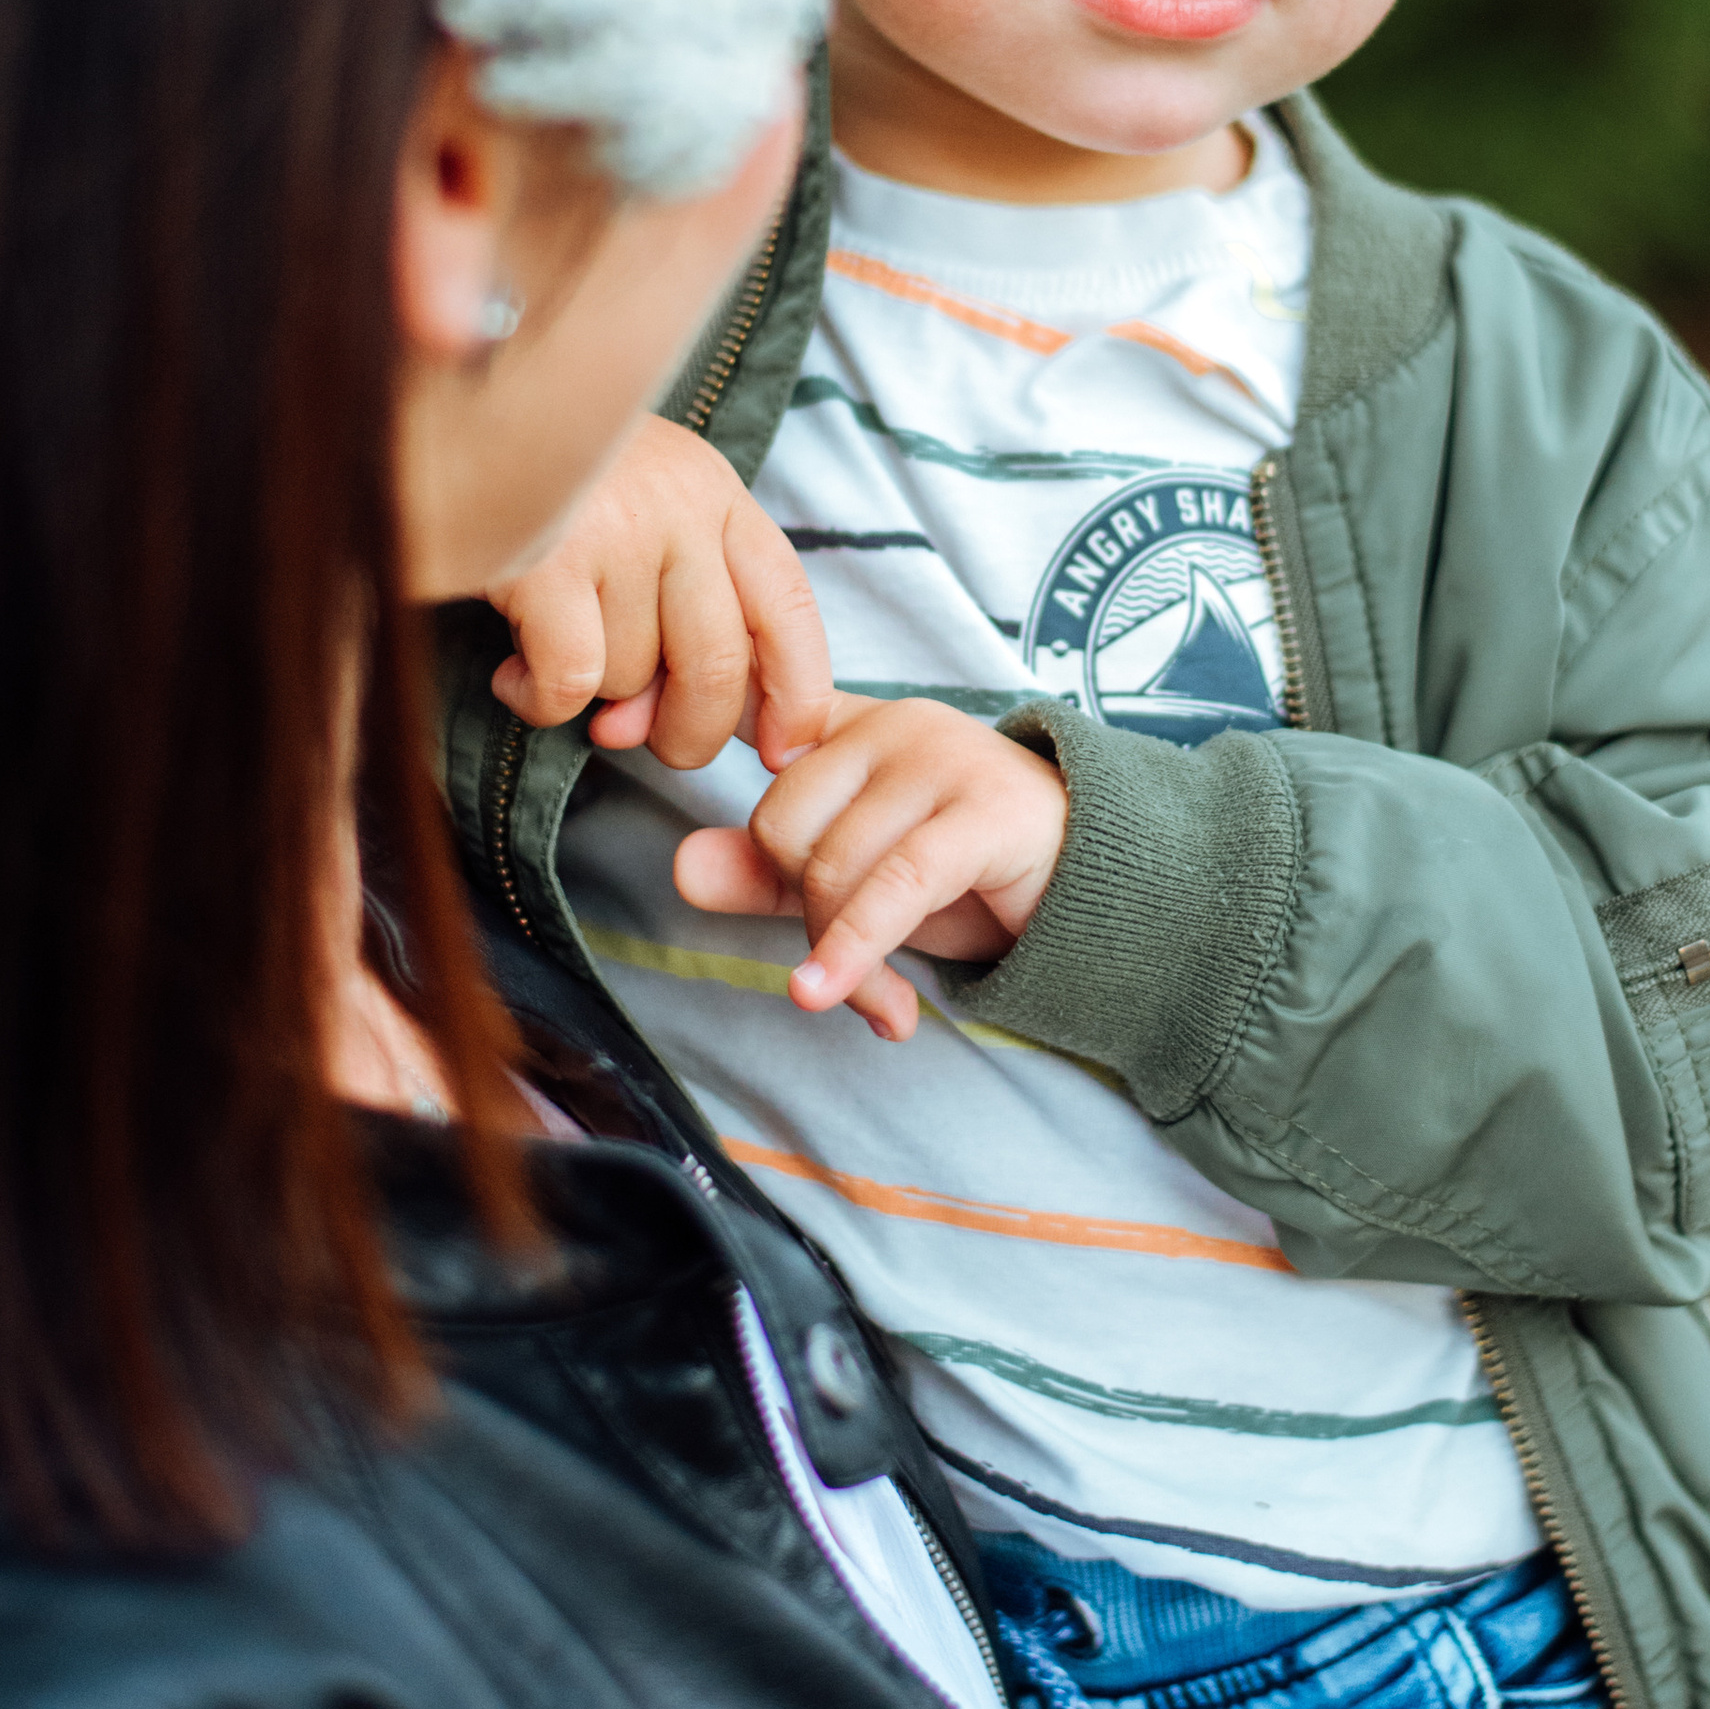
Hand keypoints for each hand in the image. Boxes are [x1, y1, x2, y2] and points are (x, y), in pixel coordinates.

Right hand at [485, 416, 832, 772]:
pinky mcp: (547, 561)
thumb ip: (676, 614)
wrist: (439, 410)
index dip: (798, 692)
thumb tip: (665, 732)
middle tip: (642, 741)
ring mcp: (617, 528)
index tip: (784, 751)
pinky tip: (512, 676)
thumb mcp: (635, 519)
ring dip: (587, 696)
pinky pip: (572, 683)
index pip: (789, 604)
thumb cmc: (536, 478)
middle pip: (720, 664)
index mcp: (713, 490)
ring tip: (542, 648)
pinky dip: (539, 702)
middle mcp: (680, 504)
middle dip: (688, 732)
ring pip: (632, 677)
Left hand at [672, 692, 1067, 1042]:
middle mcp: (893, 726)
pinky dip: (853, 950)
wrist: (1100, 889)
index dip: (682, 707)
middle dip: (798, 910)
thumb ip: (769, 874)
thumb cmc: (970, 875)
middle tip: (838, 966)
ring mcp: (942, 760)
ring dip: (842, 955)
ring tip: (872, 1001)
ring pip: (832, 864)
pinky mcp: (984, 812)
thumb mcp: (857, 878)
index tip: (609, 724)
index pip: (755, 709)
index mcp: (853, 725)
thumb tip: (681, 867)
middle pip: (783, 823)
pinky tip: (831, 995)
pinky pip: (891, 886)